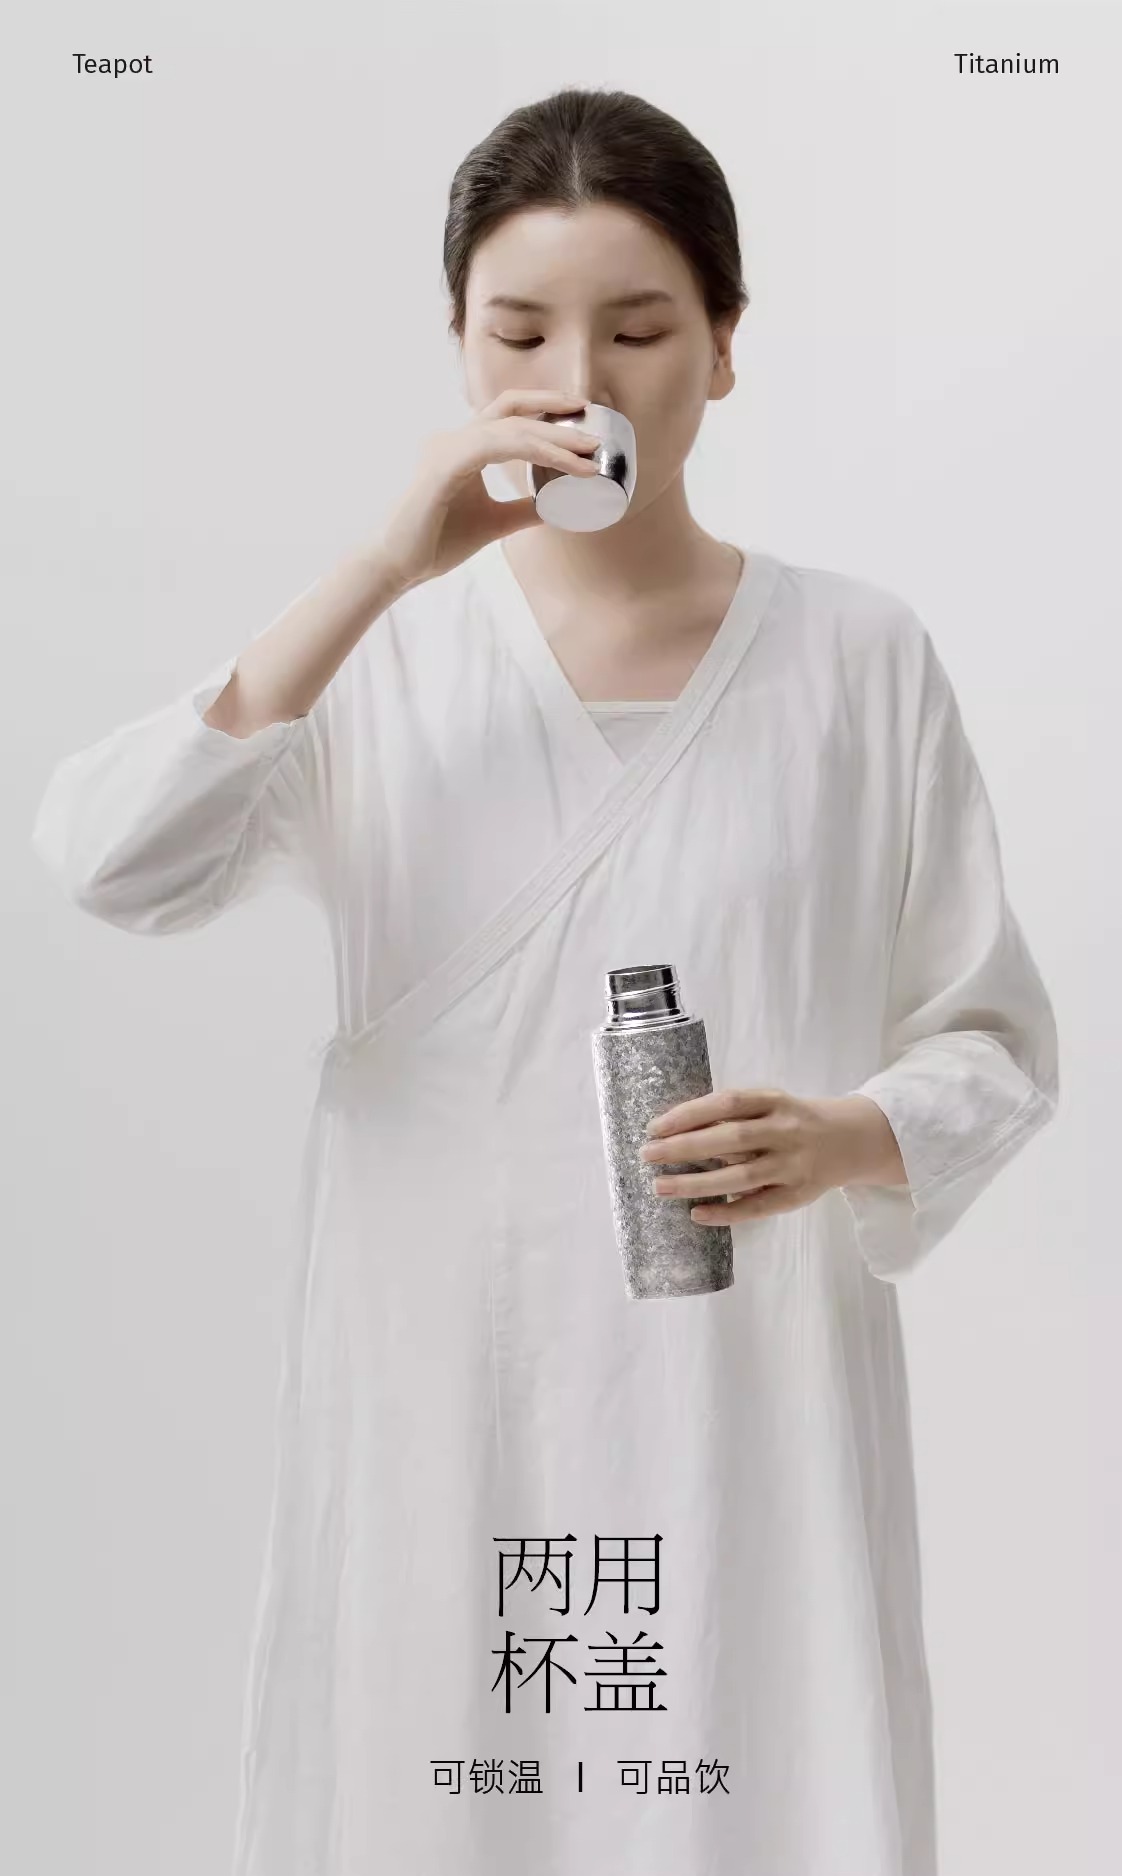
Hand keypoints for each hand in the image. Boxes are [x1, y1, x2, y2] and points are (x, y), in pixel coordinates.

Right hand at [377, 388, 602, 591]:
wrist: (397, 565)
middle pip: (511, 408)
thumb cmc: (435, 542)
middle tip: (593, 422)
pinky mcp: (444, 465)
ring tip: (588, 451)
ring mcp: (447, 448)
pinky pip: (497, 447)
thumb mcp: (493, 523)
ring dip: (555, 438)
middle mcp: (454, 439)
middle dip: (555, 410)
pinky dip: (536, 452)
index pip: (507, 414)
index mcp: (462, 447)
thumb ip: (522, 510)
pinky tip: (564, 464)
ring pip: (510, 428)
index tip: (581, 418)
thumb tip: (556, 506)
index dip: (544, 409)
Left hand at [637, 1087, 907, 1224]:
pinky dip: (727, 1213)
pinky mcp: (798, 1195)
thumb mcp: (770, 1103)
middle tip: (647, 1155)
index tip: (654, 1127)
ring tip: (660, 1186)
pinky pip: (758, 1207)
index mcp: (775, 1101)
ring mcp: (793, 1165)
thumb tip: (675, 1130)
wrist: (851, 1140)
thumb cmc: (794, 1120)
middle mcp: (785, 1131)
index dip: (689, 1114)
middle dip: (684, 1148)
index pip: (727, 1103)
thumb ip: (733, 1113)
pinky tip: (697, 1214)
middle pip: (730, 1140)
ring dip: (697, 1184)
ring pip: (741, 1177)